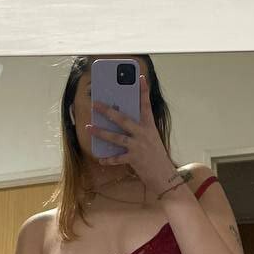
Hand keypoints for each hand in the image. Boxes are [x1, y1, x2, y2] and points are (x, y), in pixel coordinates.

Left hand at [88, 73, 182, 194]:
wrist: (164, 176)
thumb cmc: (155, 155)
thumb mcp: (150, 138)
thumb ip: (138, 129)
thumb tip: (120, 120)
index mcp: (149, 126)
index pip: (146, 105)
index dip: (143, 91)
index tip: (140, 78)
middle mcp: (144, 134)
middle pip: (123, 119)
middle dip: (108, 111)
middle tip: (95, 104)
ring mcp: (138, 146)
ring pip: (116, 137)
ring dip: (101, 132)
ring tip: (89, 128)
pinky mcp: (134, 159)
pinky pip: (117, 158)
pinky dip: (108, 158)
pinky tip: (100, 158)